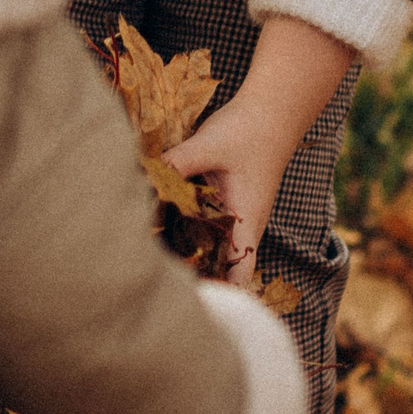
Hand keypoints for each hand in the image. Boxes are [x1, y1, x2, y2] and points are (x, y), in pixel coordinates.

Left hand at [158, 17, 354, 283]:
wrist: (269, 112)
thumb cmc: (247, 131)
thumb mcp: (210, 145)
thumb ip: (178, 162)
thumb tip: (143, 178)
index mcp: (245, 223)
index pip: (238, 276)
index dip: (218, 293)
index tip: (187, 301)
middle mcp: (240, 227)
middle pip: (220, 270)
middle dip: (192, 279)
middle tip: (151, 281)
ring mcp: (231, 217)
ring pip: (209, 249)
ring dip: (186, 256)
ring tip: (148, 261)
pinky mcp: (221, 205)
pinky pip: (202, 228)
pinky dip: (184, 233)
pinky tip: (155, 229)